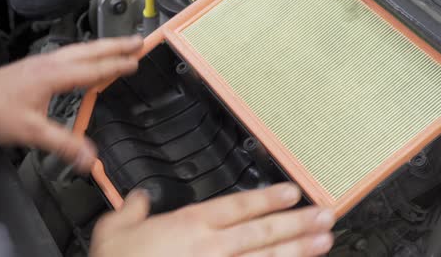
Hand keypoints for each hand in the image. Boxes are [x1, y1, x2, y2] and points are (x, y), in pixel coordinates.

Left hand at [0, 36, 143, 171]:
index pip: (94, 68)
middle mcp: (52, 63)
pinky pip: (73, 53)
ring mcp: (45, 61)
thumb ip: (63, 144)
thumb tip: (89, 158)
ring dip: (106, 45)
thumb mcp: (30, 132)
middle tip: (139, 41)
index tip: (136, 62)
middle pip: (92, 50)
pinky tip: (92, 57)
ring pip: (83, 49)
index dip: (117, 65)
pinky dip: (91, 52)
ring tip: (123, 44)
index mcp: (55, 75)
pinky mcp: (39, 65)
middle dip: (118, 45)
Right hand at [91, 183, 335, 256]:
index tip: (292, 192)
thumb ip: (131, 210)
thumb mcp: (115, 231)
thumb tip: (138, 197)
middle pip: (263, 231)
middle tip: (325, 215)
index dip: (268, 197)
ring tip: (324, 241)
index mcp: (189, 226)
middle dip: (298, 222)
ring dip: (299, 249)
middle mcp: (210, 248)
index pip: (238, 205)